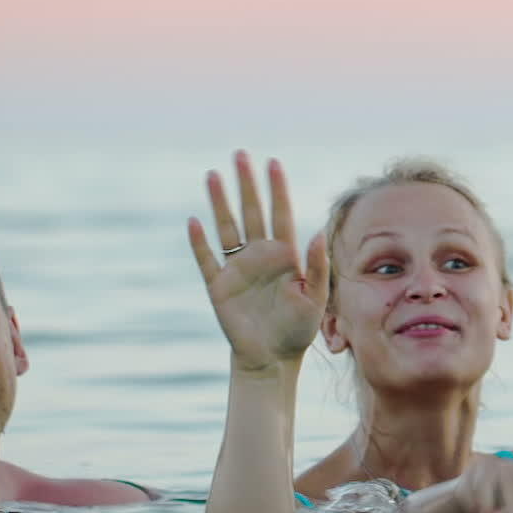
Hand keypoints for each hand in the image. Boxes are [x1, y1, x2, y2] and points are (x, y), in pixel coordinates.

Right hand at [188, 151, 330, 372]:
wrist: (273, 358)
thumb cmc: (299, 329)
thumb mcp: (317, 298)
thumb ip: (318, 267)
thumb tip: (317, 234)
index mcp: (285, 255)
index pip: (280, 213)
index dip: (276, 189)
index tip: (273, 162)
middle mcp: (260, 255)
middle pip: (251, 212)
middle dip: (246, 184)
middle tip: (240, 154)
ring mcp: (238, 268)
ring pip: (227, 228)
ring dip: (219, 202)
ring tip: (212, 175)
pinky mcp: (219, 287)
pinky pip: (207, 260)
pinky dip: (200, 242)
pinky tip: (195, 221)